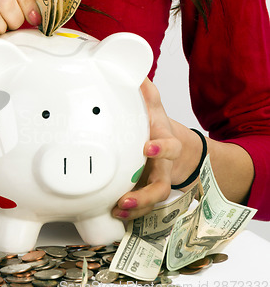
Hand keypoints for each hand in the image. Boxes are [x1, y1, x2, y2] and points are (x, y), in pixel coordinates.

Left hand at [112, 78, 181, 219]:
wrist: (174, 150)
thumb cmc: (158, 128)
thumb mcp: (154, 108)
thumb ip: (145, 92)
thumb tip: (135, 71)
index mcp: (165, 144)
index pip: (169, 146)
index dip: (161, 148)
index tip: (148, 147)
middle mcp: (162, 168)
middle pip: (161, 186)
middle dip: (146, 195)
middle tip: (126, 199)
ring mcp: (154, 183)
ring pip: (151, 202)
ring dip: (136, 209)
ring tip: (118, 211)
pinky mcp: (145, 194)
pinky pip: (142, 208)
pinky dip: (129, 214)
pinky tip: (112, 214)